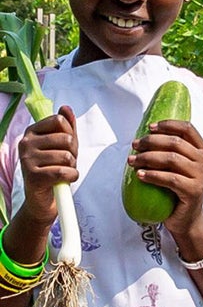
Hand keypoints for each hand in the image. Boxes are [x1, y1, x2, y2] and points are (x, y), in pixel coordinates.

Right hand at [17, 105, 78, 226]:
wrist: (43, 198)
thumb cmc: (54, 168)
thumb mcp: (63, 145)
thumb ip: (67, 127)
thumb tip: (66, 108)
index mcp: (31, 132)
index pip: (60, 120)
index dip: (71, 134)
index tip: (65, 146)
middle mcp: (25, 143)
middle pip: (67, 138)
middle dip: (73, 152)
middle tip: (65, 162)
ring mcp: (27, 160)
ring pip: (67, 156)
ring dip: (72, 167)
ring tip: (62, 171)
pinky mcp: (33, 176)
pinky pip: (64, 172)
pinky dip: (71, 177)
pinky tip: (64, 180)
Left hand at [125, 119, 202, 235]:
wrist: (187, 218)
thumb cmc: (178, 190)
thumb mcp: (178, 167)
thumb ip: (170, 152)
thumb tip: (142, 138)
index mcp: (202, 151)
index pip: (188, 128)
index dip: (168, 125)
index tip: (149, 127)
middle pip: (175, 142)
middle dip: (151, 142)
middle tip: (135, 146)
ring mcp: (201, 176)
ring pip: (171, 159)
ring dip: (147, 158)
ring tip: (132, 161)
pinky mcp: (194, 191)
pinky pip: (169, 179)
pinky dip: (152, 175)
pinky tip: (139, 175)